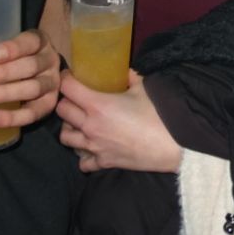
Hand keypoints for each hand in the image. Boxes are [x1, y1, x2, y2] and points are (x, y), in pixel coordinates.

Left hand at [0, 28, 60, 127]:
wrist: (27, 75)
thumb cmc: (6, 57)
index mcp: (38, 41)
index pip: (30, 42)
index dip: (13, 48)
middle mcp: (49, 61)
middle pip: (31, 66)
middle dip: (4, 73)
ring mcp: (51, 84)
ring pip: (33, 89)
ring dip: (6, 94)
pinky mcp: (47, 105)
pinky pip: (33, 113)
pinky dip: (12, 117)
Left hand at [56, 70, 182, 172]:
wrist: (172, 145)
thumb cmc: (158, 114)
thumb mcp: (144, 88)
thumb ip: (131, 77)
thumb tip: (126, 71)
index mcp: (98, 105)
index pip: (68, 88)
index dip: (66, 79)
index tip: (69, 76)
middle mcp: (90, 126)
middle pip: (61, 110)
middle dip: (66, 101)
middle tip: (75, 98)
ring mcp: (94, 147)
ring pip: (65, 137)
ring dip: (69, 127)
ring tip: (79, 123)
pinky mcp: (103, 162)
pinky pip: (83, 162)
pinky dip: (84, 155)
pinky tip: (92, 147)